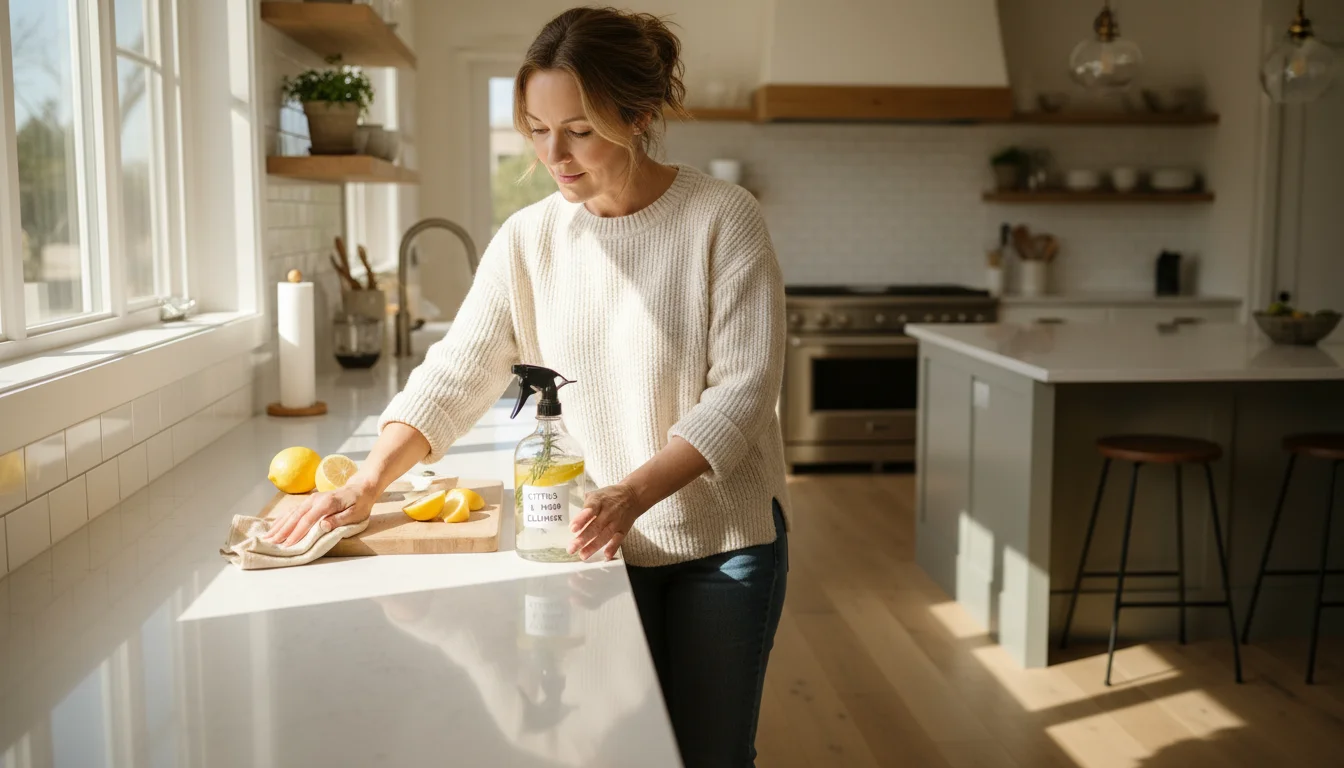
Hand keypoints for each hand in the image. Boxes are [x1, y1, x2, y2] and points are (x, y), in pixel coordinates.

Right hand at [262, 473, 379, 546]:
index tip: (288, 545)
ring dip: (279, 526)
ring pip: (291, 513)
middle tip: (270, 544)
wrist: (360, 488)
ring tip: (267, 538)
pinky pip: (293, 511)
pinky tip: (274, 527)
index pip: (308, 520)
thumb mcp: (355, 514)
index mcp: (326, 503)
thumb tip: (322, 526)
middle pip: (295, 517)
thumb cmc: (359, 503)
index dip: (297, 533)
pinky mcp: (309, 502)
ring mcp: (310, 500)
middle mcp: (315, 500)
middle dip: (282, 531)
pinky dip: (282, 520)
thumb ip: (338, 520)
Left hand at [568, 483, 644, 560]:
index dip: (581, 519)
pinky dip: (613, 547)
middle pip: (595, 526)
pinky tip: (606, 555)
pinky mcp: (623, 529)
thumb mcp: (596, 495)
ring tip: (583, 555)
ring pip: (605, 535)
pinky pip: (618, 539)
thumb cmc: (609, 496)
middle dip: (583, 538)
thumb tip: (573, 519)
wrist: (632, 496)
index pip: (590, 509)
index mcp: (599, 501)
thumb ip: (585, 507)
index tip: (572, 529)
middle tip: (571, 548)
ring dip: (594, 546)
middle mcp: (608, 512)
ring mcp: (616, 521)